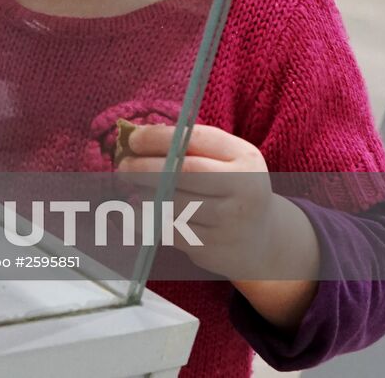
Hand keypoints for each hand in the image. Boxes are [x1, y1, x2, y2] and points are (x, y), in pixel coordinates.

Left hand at [117, 123, 277, 277]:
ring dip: (145, 194)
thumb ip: (188, 147)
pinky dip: (146, 219)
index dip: (158, 138)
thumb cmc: (229, 188)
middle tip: (124, 166)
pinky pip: (169, 231)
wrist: (261, 239)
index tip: (133, 139)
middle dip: (145, 168)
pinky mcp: (213, 248)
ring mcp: (231, 222)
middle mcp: (245, 189)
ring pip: (173, 204)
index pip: (195, 140)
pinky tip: (137, 212)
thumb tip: (136, 136)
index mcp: (245, 158)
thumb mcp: (224, 161)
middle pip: (183, 173)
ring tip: (135, 188)